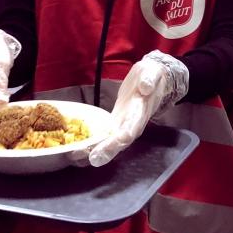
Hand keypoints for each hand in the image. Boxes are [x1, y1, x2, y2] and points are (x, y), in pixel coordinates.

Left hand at [87, 51, 188, 166]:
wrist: (151, 79)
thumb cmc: (152, 75)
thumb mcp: (152, 73)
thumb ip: (149, 80)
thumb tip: (145, 87)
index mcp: (141, 112)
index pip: (132, 128)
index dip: (123, 138)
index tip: (112, 144)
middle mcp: (133, 124)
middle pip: (121, 142)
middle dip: (108, 151)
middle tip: (93, 160)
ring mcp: (124, 125)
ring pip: (112, 142)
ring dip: (98, 151)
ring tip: (81, 156)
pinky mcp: (116, 123)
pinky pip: (106, 136)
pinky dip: (94, 143)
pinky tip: (81, 148)